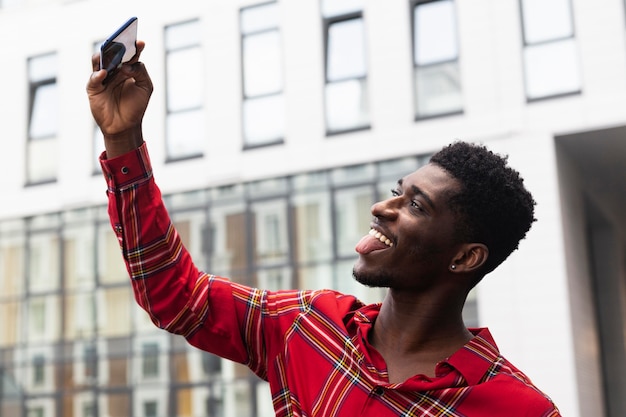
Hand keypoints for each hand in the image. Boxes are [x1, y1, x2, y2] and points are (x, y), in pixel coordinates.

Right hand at [86, 40, 152, 157]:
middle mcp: (114, 70)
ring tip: (109, 53)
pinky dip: (98, 75)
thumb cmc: (136, 106)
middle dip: (116, 46)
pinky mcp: (94, 88)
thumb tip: (127, 65)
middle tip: (120, 41)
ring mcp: (103, 78)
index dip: (134, 46)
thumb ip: (140, 72)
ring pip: (99, 61)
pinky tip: (104, 73)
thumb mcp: (145, 88)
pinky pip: (94, 78)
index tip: (139, 41)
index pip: (130, 53)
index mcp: (128, 68)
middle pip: (112, 53)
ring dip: (103, 56)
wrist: (125, 126)